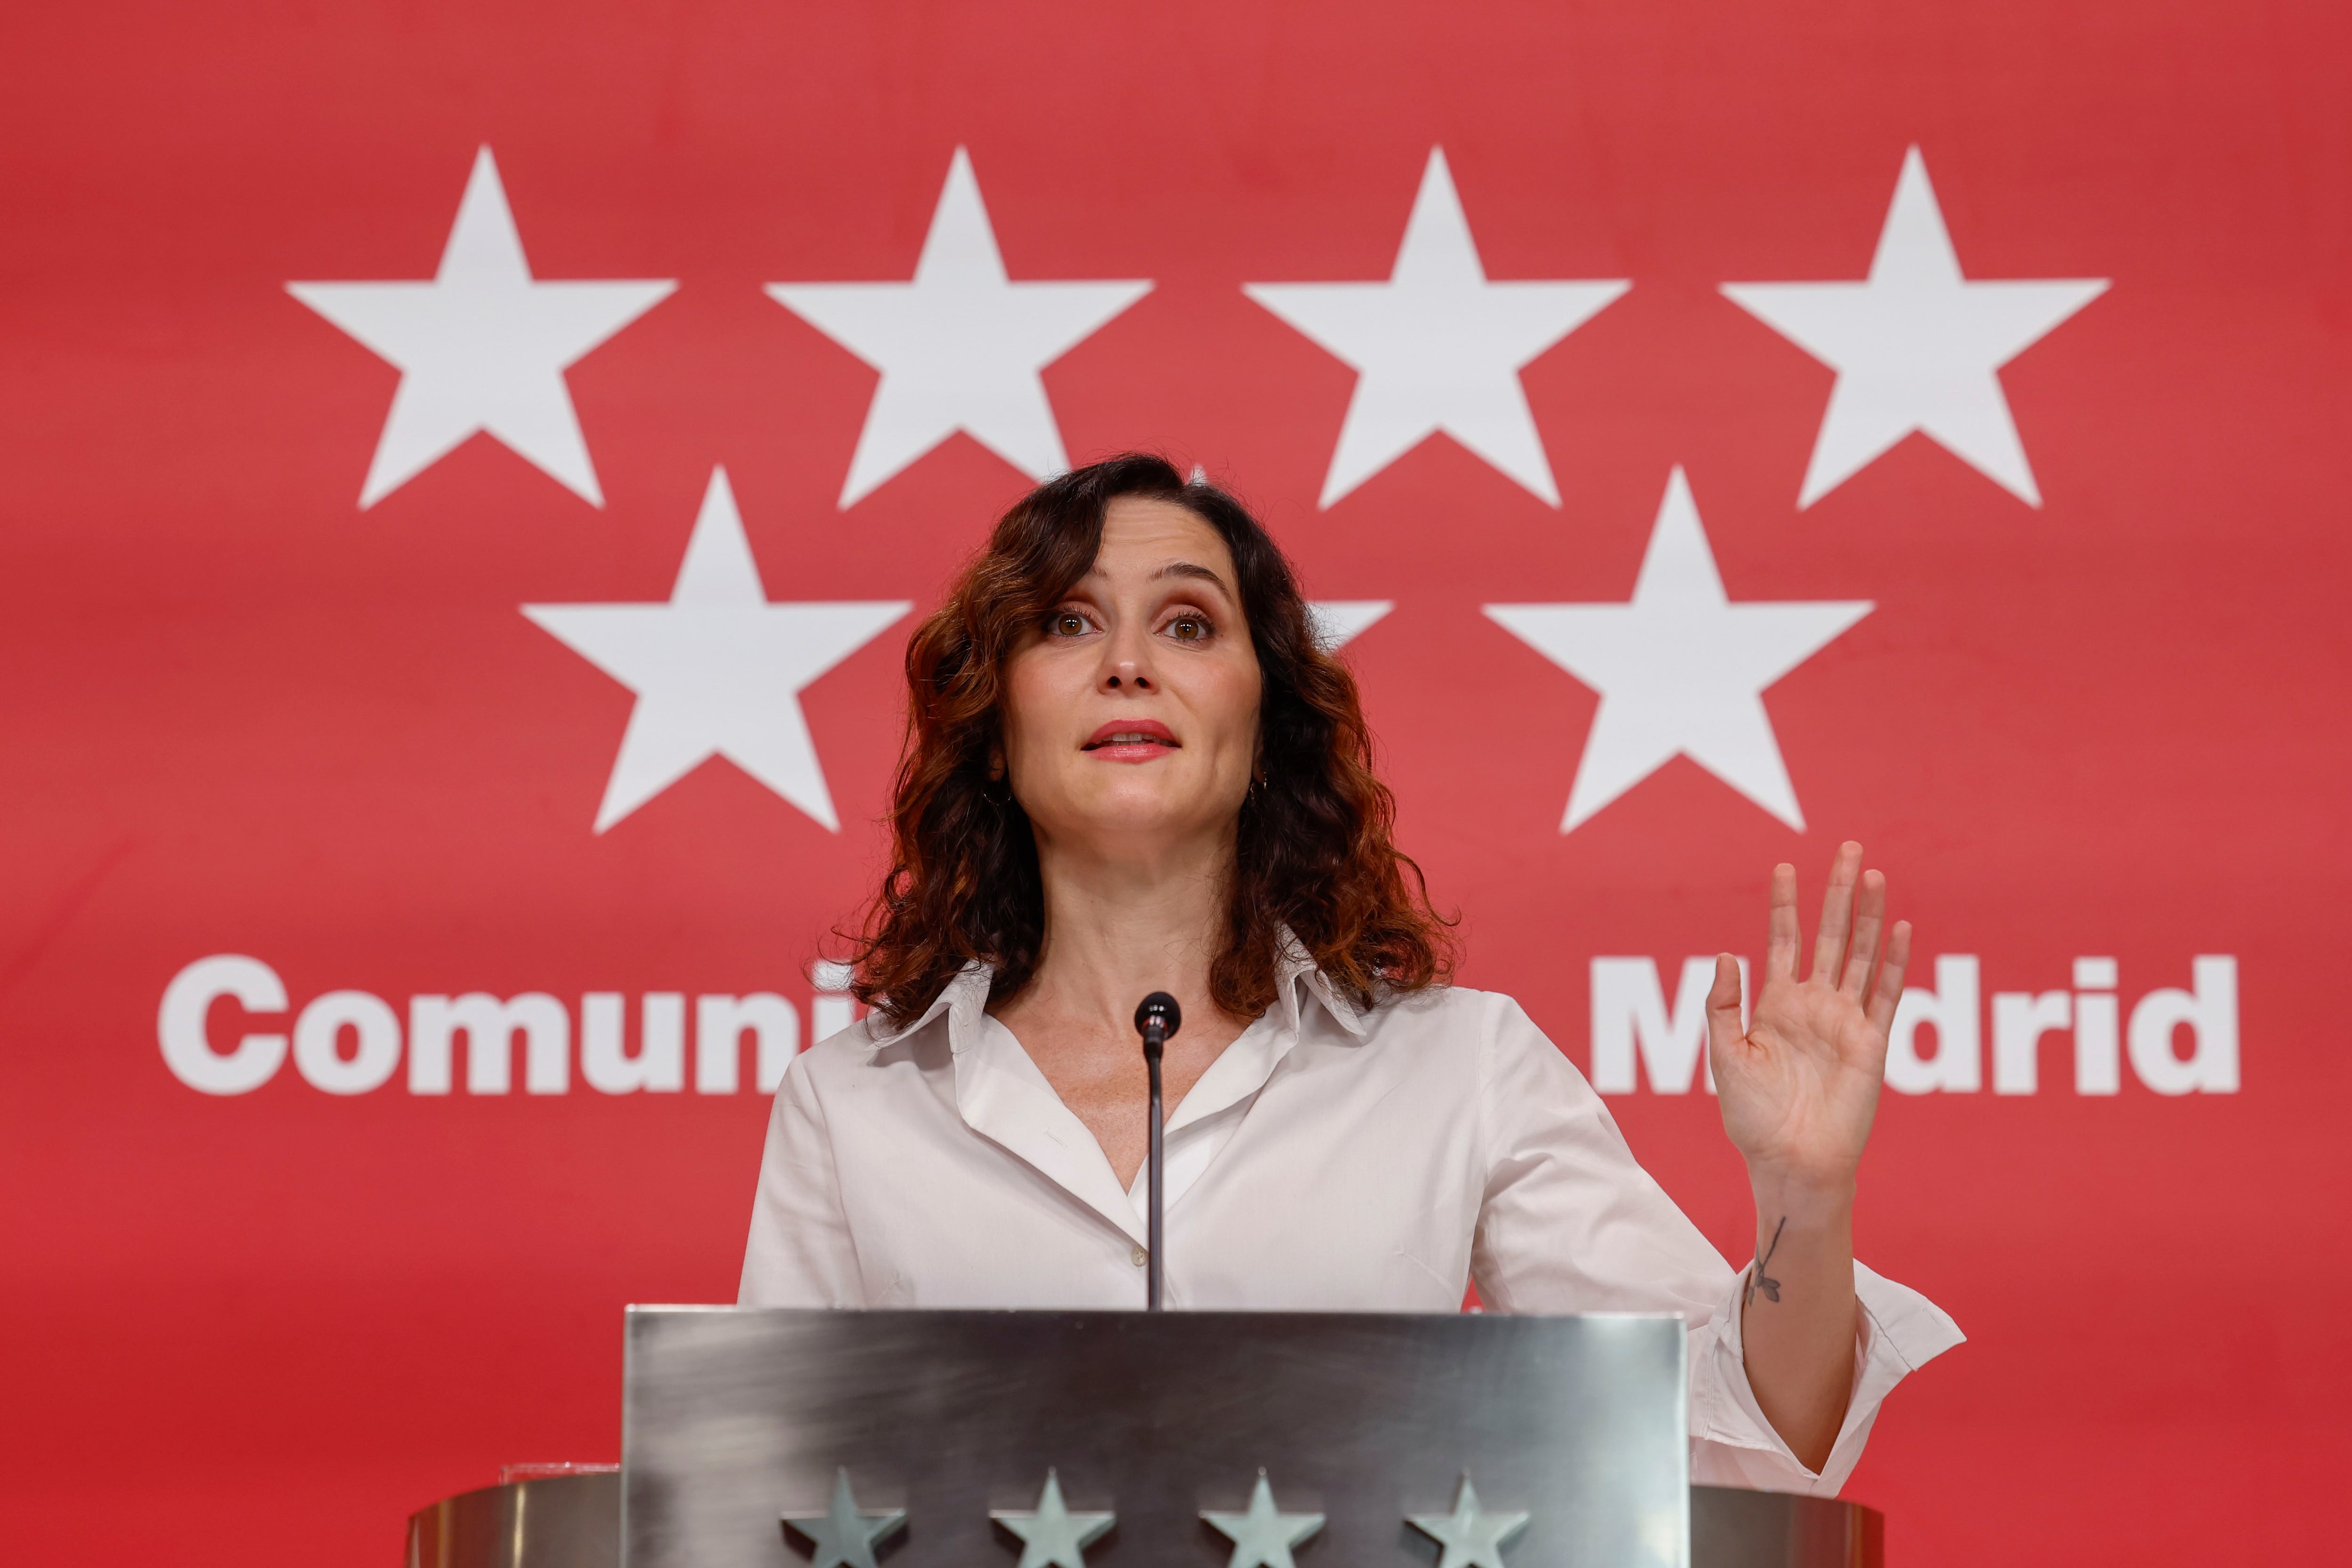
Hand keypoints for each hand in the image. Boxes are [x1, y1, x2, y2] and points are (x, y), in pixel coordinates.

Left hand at [1707, 842, 1909, 1194]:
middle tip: (1849, 849)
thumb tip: (1725, 953)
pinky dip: (1892, 961)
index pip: (1783, 942)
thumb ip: (1724, 1005)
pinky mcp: (1870, 1043)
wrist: (1789, 1160)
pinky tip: (1899, 927)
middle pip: (1828, 936)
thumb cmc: (1751, 1117)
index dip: (1785, 906)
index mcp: (1775, 1006)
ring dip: (1868, 915)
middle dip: (1837, 893)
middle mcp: (1813, 1006)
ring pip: (1859, 956)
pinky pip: (1884, 994)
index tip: (1784, 867)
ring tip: (1874, 874)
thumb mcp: (1726, 1056)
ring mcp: (1844, 1021)